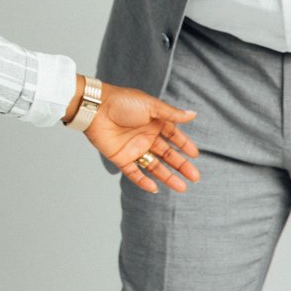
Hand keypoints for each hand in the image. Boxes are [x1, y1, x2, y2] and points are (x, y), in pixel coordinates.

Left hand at [80, 82, 200, 193]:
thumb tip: (193, 114)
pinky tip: (155, 189)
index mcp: (154, 122)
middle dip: (181, 165)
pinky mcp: (120, 157)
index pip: (173, 136)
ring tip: (182, 188)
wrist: (95, 108)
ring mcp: (133, 148)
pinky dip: (143, 181)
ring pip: (154, 166)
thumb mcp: (151, 106)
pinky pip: (133, 172)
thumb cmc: (123, 102)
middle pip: (167, 154)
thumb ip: (172, 114)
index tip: (195, 155)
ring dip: (167, 176)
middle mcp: (145, 136)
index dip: (184, 145)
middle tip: (195, 177)